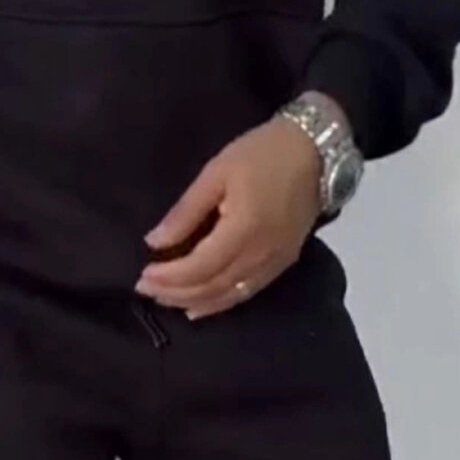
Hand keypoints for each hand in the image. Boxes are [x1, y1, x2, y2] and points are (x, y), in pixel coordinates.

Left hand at [136, 116, 322, 319]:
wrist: (317, 151)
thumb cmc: (262, 153)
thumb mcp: (216, 172)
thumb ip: (186, 211)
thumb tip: (155, 242)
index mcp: (244, 230)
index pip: (199, 268)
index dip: (169, 277)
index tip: (142, 275)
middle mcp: (262, 254)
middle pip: (212, 287)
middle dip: (175, 293)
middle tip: (144, 289)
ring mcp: (276, 262)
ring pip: (229, 296)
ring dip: (194, 302)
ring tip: (165, 300)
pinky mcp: (284, 262)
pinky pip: (248, 292)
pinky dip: (220, 303)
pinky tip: (200, 307)